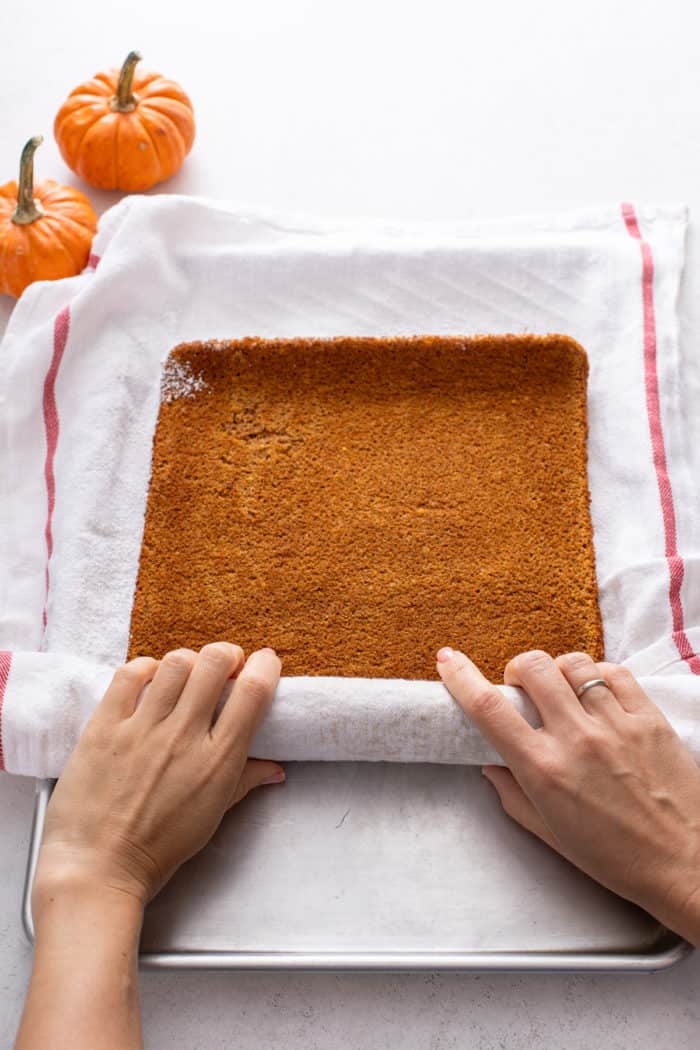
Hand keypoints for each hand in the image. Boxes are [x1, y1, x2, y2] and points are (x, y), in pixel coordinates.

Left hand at [33, 642, 284, 911]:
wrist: (97, 868)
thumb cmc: (157, 850)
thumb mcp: (211, 818)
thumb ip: (244, 783)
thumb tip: (275, 768)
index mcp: (217, 762)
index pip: (252, 693)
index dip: (265, 667)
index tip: (265, 663)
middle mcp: (183, 737)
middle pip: (214, 664)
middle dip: (226, 654)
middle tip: (225, 663)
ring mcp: (142, 729)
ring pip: (175, 664)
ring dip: (188, 660)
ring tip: (187, 671)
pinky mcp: (105, 727)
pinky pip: (128, 676)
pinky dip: (144, 668)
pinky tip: (149, 678)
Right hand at [436, 647, 699, 943]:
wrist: (687, 865)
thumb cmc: (616, 859)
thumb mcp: (550, 834)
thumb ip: (512, 794)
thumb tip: (490, 762)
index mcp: (544, 772)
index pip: (489, 709)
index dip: (460, 677)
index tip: (447, 661)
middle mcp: (577, 740)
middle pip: (531, 668)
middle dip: (516, 669)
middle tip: (521, 688)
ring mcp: (616, 725)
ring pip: (573, 664)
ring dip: (557, 671)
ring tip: (562, 691)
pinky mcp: (649, 719)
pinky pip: (614, 673)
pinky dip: (597, 675)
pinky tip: (596, 695)